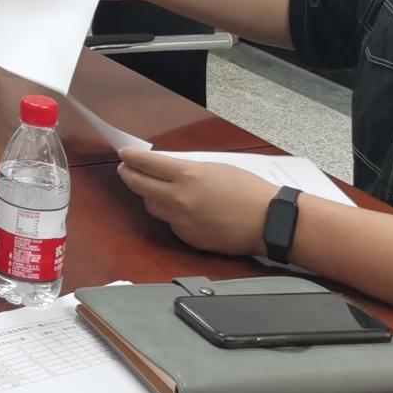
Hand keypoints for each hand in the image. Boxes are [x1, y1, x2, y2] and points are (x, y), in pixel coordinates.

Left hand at [116, 148, 273, 256]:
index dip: (131, 157)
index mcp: (186, 176)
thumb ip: (186, 169)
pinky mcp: (189, 238)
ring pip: (152, 206)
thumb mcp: (214, 168)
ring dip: (150, 195)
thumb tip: (167, 169)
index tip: (124, 153)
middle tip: (126, 169)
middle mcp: (179, 199)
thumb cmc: (247, 190)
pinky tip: (182, 209)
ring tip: (154, 187)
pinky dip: (171, 215)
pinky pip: (171, 223)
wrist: (268, 221)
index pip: (146, 164)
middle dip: (128, 175)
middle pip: (139, 186)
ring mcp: (182, 221)